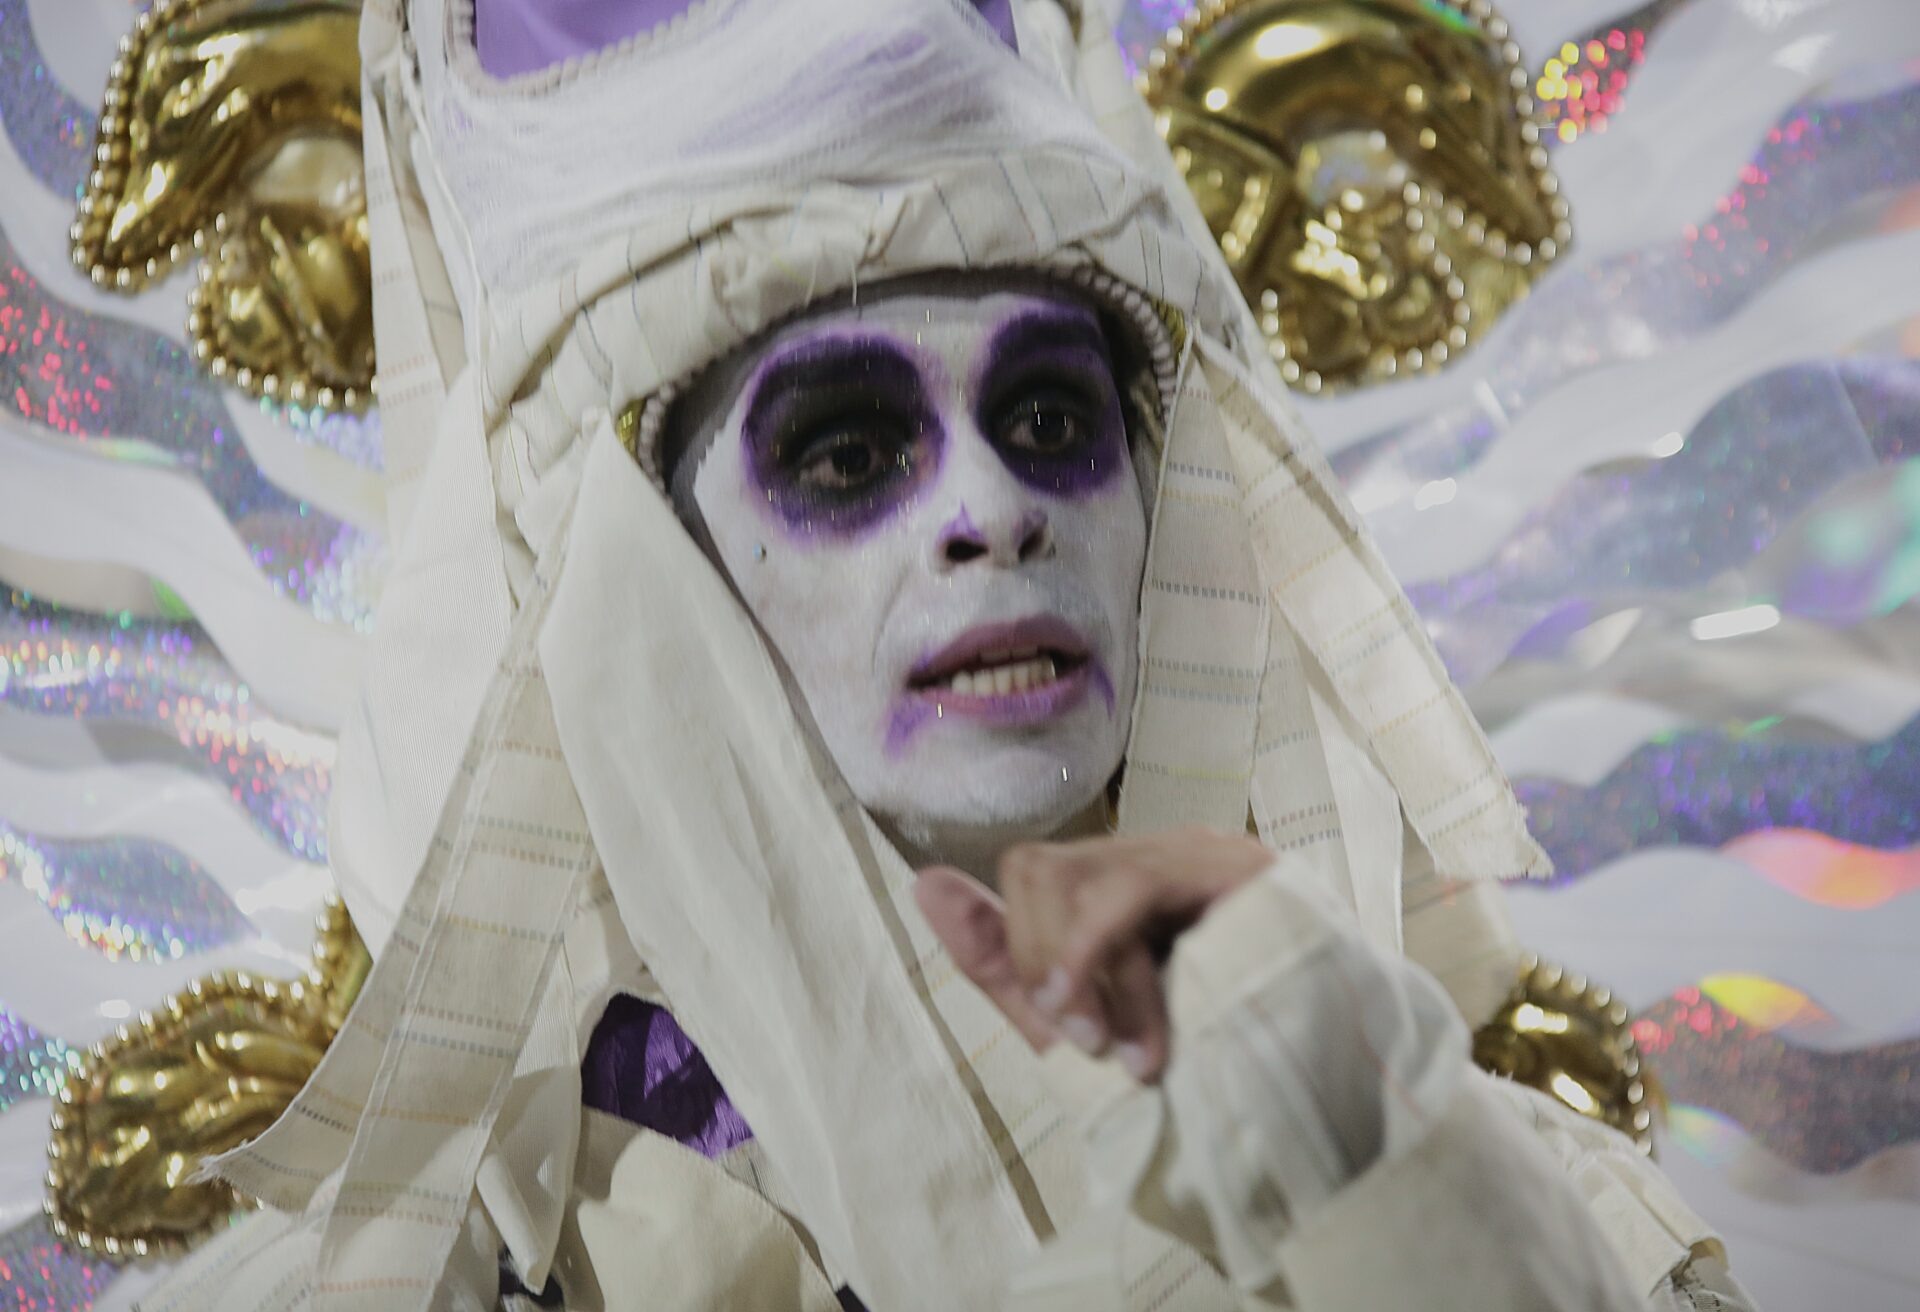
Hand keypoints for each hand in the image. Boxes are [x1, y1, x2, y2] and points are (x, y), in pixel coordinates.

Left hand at [915, 828, 1271, 1082]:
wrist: (1315, 1113)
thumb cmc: (1200, 1068)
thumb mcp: (1078, 1024)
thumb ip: (1004, 960)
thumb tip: (925, 883)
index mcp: (1124, 886)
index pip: (1033, 872)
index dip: (1025, 949)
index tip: (1065, 1035)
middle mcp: (1162, 854)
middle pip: (1041, 866)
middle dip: (1045, 963)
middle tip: (1094, 1046)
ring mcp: (1203, 853)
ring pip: (1079, 877)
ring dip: (1089, 978)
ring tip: (1134, 1054)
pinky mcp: (1240, 868)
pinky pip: (1131, 886)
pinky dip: (1099, 955)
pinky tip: (1118, 1020)